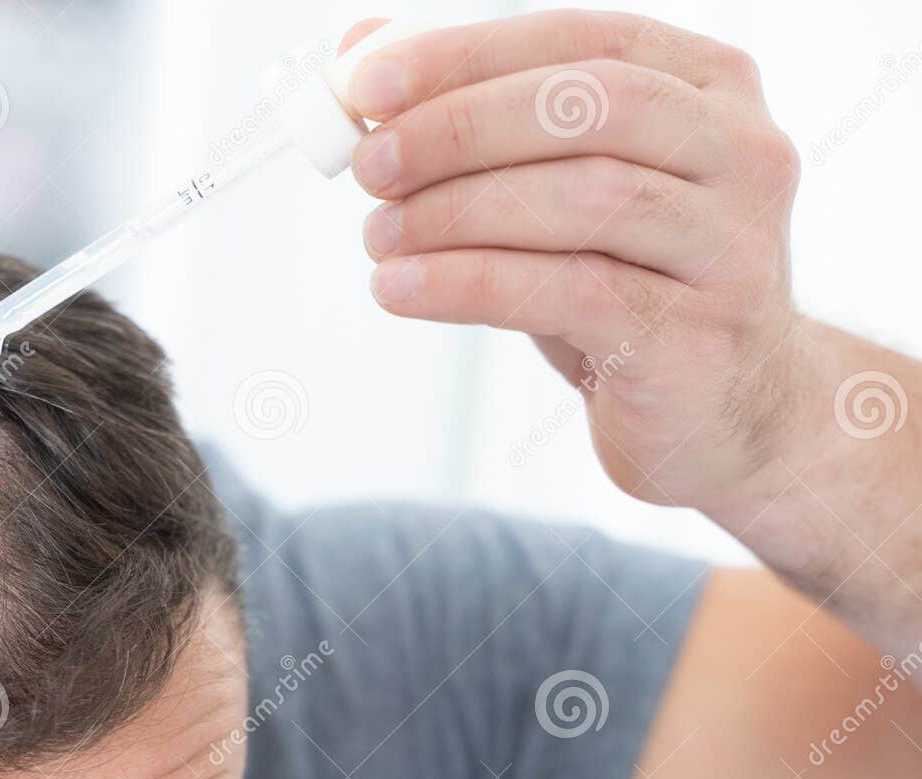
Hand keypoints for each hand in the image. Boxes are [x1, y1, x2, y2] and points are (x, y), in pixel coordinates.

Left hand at [344, 11, 803, 509]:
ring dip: (456, 213)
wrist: (717, 412)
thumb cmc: (626, 283)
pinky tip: (400, 288)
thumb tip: (363, 55)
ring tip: (378, 236)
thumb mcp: (556, 191)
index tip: (365, 83)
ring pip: (583, 199)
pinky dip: (467, 284)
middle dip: (459, 129)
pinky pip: (570, 293)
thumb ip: (475, 116)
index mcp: (710, 88)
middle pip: (588, 108)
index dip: (468, 54)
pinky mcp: (696, 337)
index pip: (582, 40)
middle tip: (369, 165)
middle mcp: (742, 153)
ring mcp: (732, 248)